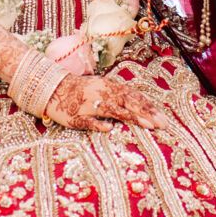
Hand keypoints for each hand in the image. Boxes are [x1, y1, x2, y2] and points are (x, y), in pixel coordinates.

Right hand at [44, 75, 161, 131]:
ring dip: (131, 116)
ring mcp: (89, 105)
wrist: (52, 88)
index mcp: (109, 87)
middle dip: (146, 113)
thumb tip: (142, 104)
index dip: (148, 107)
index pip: (133, 96)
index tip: (163, 118)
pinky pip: (88, 120)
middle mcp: (102, 94)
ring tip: (147, 125)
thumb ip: (120, 96)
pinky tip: (109, 129)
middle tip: (162, 124)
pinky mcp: (75, 116)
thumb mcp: (102, 89)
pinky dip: (98, 124)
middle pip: (128, 102)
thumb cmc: (82, 91)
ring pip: (112, 109)